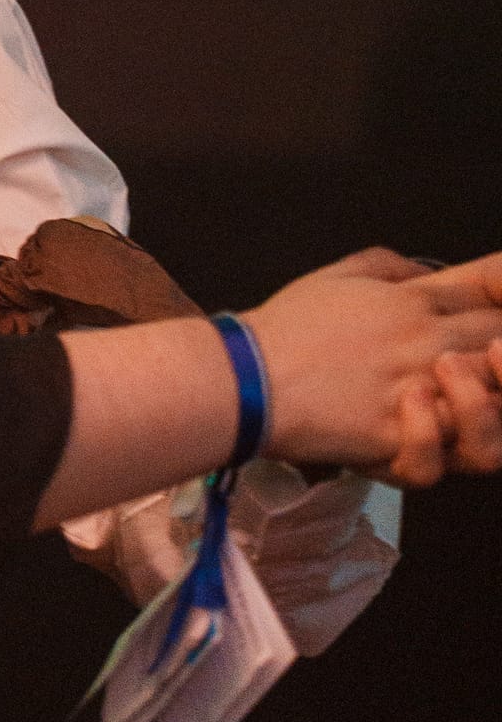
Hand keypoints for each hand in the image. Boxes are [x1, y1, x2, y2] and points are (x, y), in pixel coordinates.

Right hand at [245, 248, 501, 483]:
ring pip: (495, 400)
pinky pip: (447, 454)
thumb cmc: (285, 327)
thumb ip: (391, 267)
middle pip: (501, 337)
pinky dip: (445, 444)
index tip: (497, 308)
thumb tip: (426, 274)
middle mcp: (425, 341)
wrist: (245, 377)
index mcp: (414, 300)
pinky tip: (427, 426)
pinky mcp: (394, 438)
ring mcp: (415, 391)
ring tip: (468, 390)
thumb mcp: (337, 274)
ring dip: (493, 395)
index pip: (492, 285)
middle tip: (481, 358)